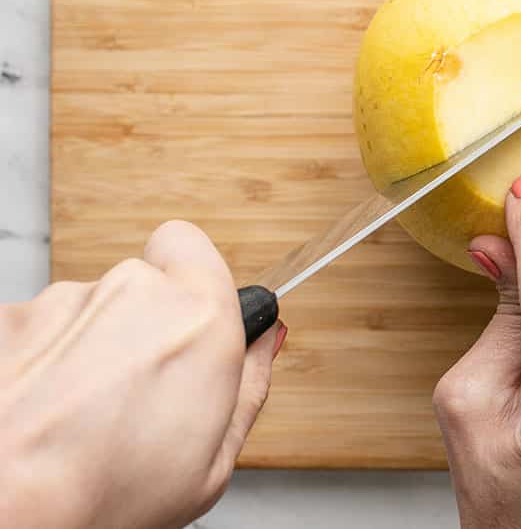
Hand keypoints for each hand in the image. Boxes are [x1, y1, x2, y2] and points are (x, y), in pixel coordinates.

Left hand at [0, 220, 283, 528]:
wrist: (6, 511)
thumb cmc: (104, 497)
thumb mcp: (213, 464)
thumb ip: (250, 385)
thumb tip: (268, 341)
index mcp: (200, 318)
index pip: (190, 245)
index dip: (188, 281)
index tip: (188, 323)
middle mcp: (132, 292)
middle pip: (138, 285)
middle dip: (138, 325)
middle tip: (134, 392)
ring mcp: (62, 302)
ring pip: (84, 310)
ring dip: (86, 348)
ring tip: (78, 414)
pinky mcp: (8, 319)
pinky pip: (34, 331)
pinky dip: (37, 363)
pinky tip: (40, 411)